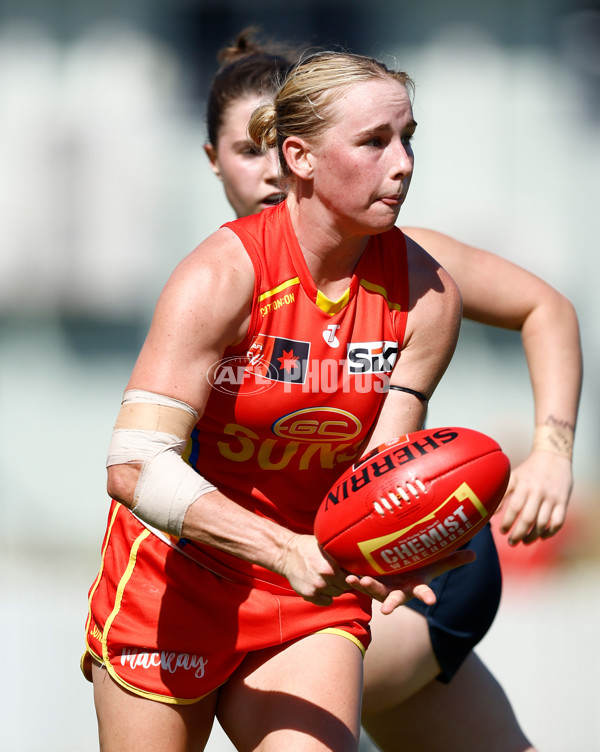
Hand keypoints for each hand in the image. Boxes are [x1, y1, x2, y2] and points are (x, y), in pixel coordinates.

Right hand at [277, 534, 350, 605]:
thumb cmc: (308, 548)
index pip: (353, 575)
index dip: (352, 573)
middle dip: (343, 581)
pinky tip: (321, 587)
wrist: (287, 554)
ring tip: (327, 579)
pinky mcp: (310, 595)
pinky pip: (327, 602)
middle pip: (346, 586)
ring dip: (334, 588)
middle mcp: (327, 575)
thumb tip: (359, 558)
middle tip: (336, 575)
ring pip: (337, 593)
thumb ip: (340, 554)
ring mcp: (318, 587)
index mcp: (333, 562)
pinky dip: (326, 596)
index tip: (349, 571)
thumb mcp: (326, 546)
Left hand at [345, 549, 475, 614]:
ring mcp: (382, 587)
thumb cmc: (416, 567)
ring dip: (367, 588)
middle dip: (391, 603)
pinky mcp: (369, 581)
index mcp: (415, 585)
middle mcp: (398, 590)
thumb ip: (452, 560)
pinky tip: (347, 576)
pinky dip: (353, 580)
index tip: (431, 602)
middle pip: (395, 598)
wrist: (394, 571)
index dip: (427, 597)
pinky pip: (360, 582)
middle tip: (387, 610)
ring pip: (374, 591)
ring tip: (359, 581)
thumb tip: (474, 553)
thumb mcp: (434, 563)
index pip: (424, 592)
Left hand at [495, 450, 572, 544]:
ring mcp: (552, 498)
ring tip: (524, 541)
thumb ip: (502, 493)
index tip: (502, 531)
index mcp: (524, 486)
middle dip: (518, 533)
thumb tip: (490, 512)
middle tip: (511, 542)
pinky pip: (558, 521)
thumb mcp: (513, 477)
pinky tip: (542, 537)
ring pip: (543, 523)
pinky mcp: (563, 501)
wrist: (553, 456)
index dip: (507, 521)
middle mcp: (538, 492)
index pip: (514, 507)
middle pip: (528, 518)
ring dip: (533, 536)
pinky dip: (550, 532)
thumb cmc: (529, 470)